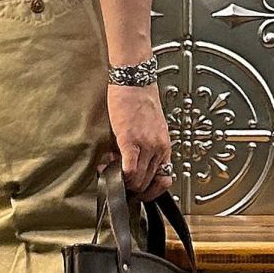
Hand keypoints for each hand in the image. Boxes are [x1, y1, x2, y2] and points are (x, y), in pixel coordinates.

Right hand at [104, 83, 173, 201]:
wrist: (135, 81)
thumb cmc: (139, 101)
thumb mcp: (148, 130)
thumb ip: (140, 151)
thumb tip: (125, 168)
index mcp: (165, 147)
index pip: (164, 181)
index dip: (149, 191)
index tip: (137, 191)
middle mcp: (159, 148)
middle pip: (147, 183)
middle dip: (130, 187)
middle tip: (118, 179)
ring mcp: (146, 145)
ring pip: (138, 181)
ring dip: (122, 182)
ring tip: (110, 170)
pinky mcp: (130, 140)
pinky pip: (128, 169)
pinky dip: (118, 174)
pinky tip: (108, 168)